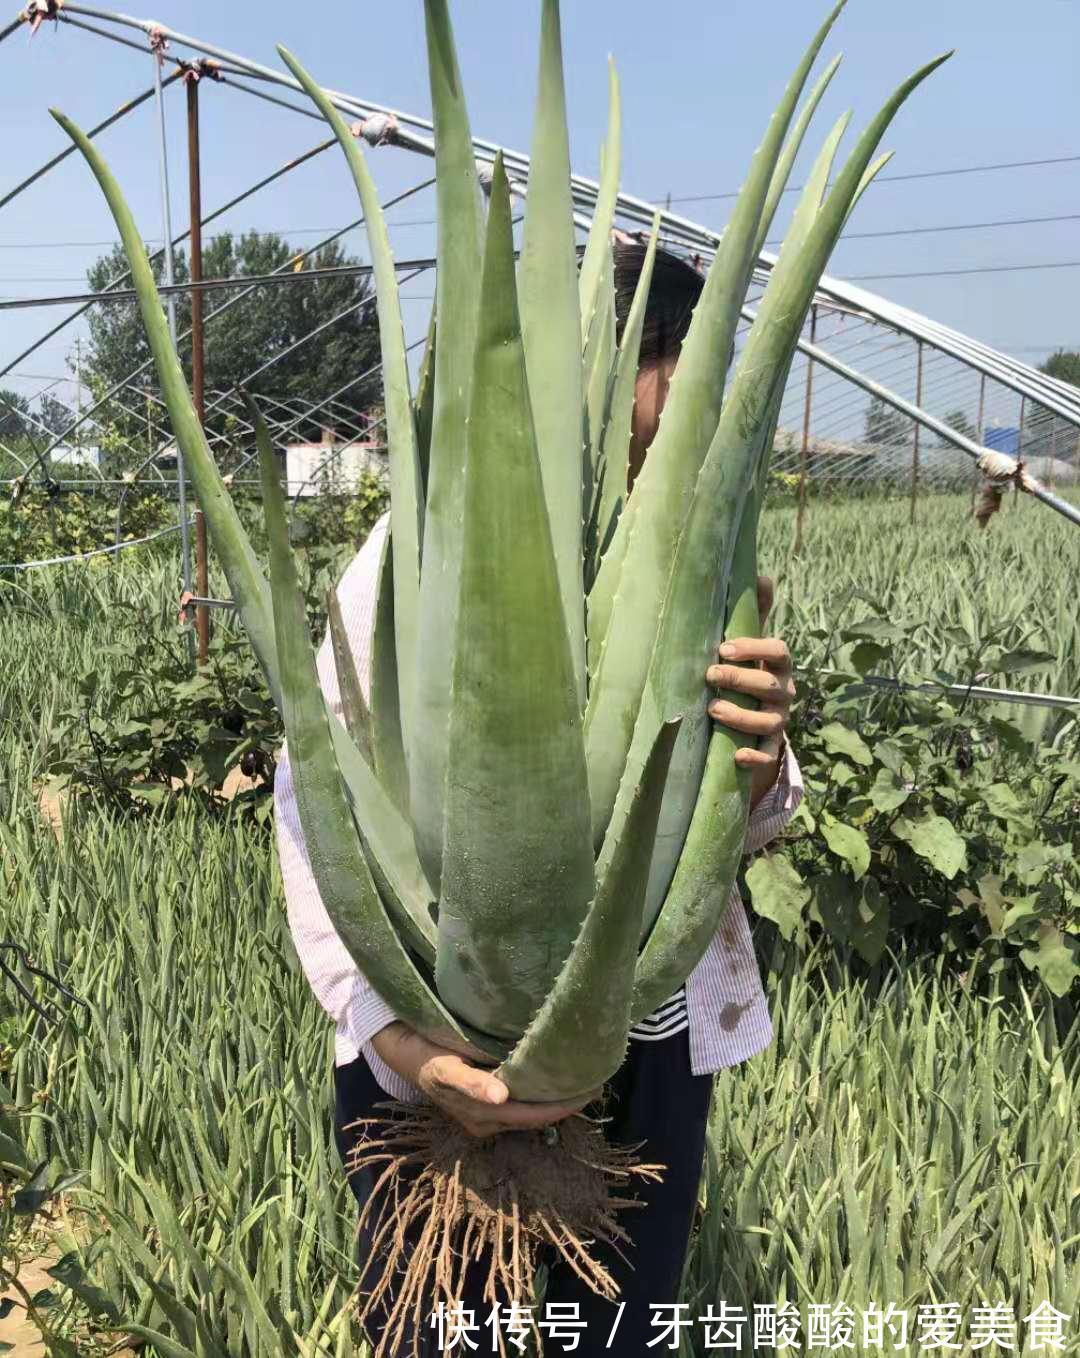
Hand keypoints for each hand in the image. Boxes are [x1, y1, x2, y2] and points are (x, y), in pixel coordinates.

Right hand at [370, 1022, 595, 1138]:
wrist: (406, 1055)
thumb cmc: (429, 1058)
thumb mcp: (446, 1069)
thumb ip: (472, 1083)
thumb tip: (501, 1096)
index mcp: (483, 1116)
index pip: (533, 1116)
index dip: (562, 1107)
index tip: (591, 1091)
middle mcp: (488, 1121)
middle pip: (535, 1117)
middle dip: (564, 1104)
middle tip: (595, 1082)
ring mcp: (487, 1115)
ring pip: (529, 1112)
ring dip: (553, 1100)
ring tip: (580, 1081)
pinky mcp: (486, 1105)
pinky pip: (520, 1104)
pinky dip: (538, 1094)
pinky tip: (551, 1081)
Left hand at [704, 576, 794, 808]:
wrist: (756, 714)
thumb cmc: (749, 669)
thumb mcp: (751, 643)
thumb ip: (754, 614)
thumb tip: (762, 575)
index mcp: (779, 664)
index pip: (778, 651)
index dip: (753, 648)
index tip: (723, 648)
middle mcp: (783, 691)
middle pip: (770, 686)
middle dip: (740, 680)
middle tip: (709, 675)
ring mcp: (778, 720)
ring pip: (769, 721)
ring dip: (742, 716)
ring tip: (713, 709)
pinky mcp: (769, 747)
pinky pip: (769, 756)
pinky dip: (756, 758)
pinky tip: (737, 756)